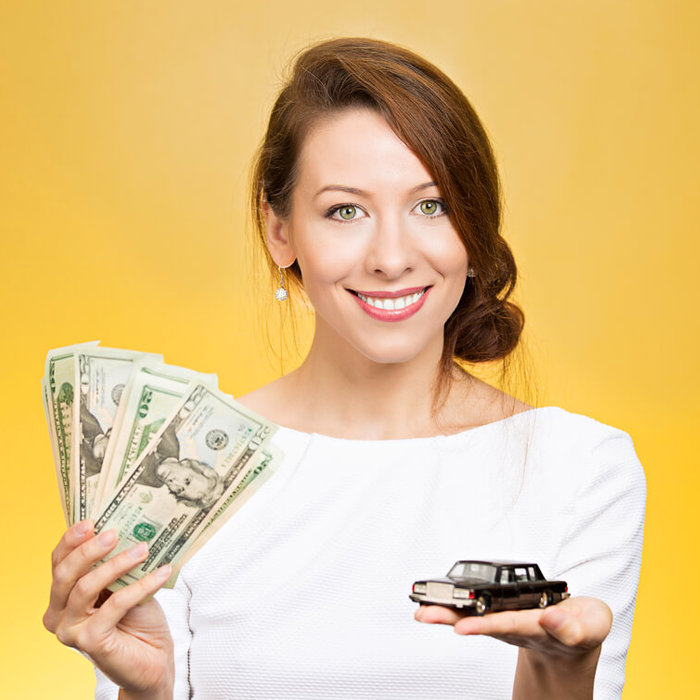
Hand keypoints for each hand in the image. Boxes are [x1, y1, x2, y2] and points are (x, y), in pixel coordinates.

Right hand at [43, 520, 174, 698]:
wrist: (153, 657)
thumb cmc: (137, 618)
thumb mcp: (125, 582)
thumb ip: (115, 562)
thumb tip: (130, 527)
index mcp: (62, 596)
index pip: (58, 562)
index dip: (71, 539)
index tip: (92, 520)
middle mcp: (58, 614)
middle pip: (64, 573)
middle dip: (89, 549)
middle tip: (115, 533)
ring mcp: (70, 630)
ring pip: (86, 587)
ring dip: (118, 564)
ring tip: (144, 548)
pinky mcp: (90, 641)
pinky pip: (114, 604)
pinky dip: (140, 585)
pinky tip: (162, 572)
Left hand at [414, 596, 611, 657]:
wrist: (575, 639)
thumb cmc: (582, 626)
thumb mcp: (592, 626)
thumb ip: (575, 627)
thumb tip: (553, 617)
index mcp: (540, 627)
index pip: (512, 624)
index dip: (488, 624)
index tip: (465, 627)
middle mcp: (517, 626)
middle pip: (483, 623)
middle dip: (454, 620)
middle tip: (428, 616)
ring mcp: (505, 622)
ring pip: (473, 619)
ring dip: (446, 615)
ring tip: (421, 612)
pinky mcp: (499, 616)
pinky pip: (472, 611)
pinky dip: (450, 608)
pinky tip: (428, 607)